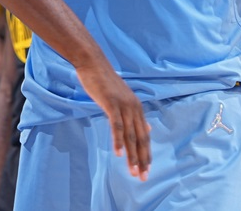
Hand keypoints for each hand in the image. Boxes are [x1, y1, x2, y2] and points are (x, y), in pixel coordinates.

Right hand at [73, 60, 150, 179]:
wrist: (93, 63)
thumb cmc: (104, 81)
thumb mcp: (121, 98)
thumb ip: (133, 114)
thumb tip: (147, 127)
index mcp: (137, 108)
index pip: (144, 135)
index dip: (145, 153)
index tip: (146, 170)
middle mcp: (134, 108)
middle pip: (140, 138)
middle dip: (142, 159)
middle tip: (143, 177)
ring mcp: (124, 105)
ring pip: (130, 135)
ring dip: (131, 155)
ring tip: (133, 171)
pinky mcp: (112, 103)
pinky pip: (116, 125)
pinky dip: (117, 141)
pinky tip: (117, 154)